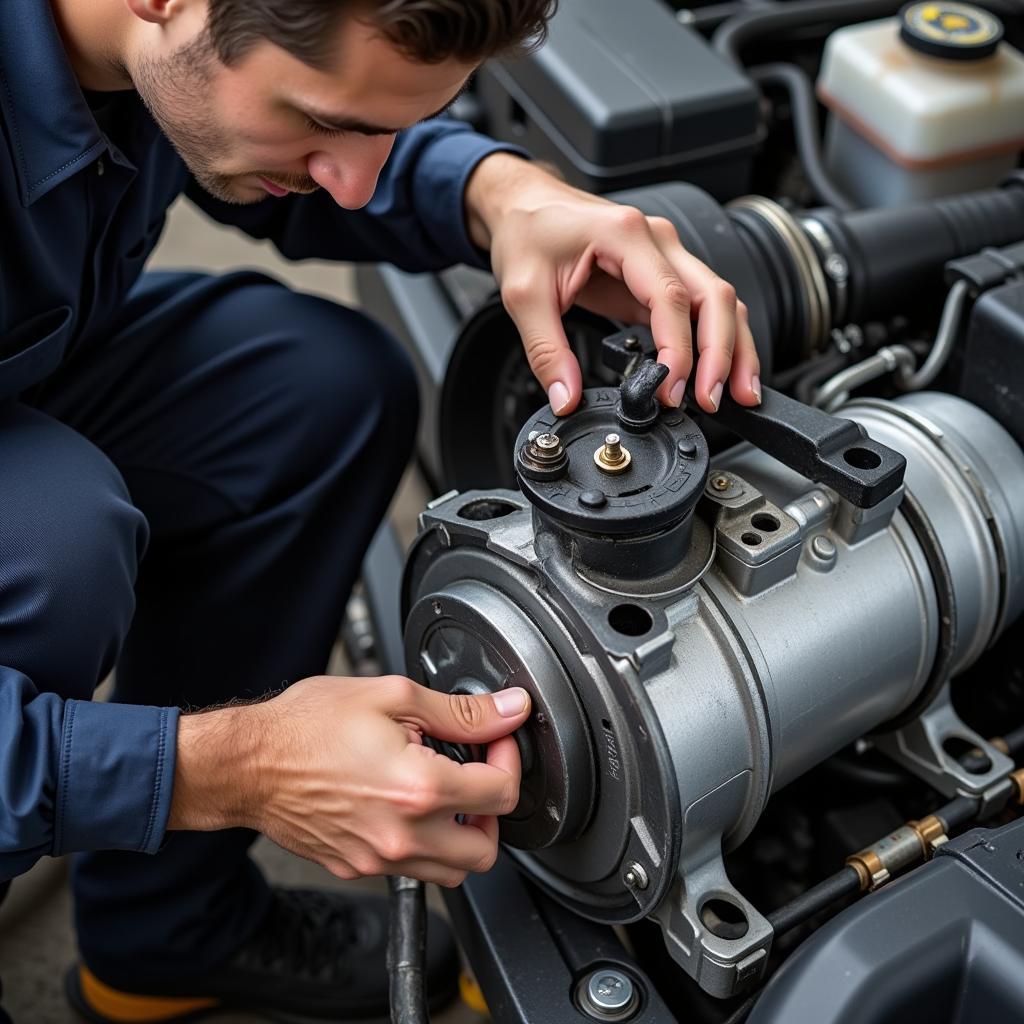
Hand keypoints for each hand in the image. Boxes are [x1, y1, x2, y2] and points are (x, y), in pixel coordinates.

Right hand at [169, 675, 531, 886]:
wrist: (249, 763)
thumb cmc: (308, 726)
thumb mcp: (394, 697)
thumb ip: (462, 711)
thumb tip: (509, 710)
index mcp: (419, 790)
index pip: (502, 793)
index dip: (509, 759)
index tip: (496, 741)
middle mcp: (403, 836)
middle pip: (485, 851)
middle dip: (493, 810)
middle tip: (477, 774)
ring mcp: (378, 860)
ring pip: (451, 872)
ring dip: (462, 835)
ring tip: (445, 792)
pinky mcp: (357, 867)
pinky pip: (409, 870)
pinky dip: (422, 844)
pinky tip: (405, 804)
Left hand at [465, 154, 761, 415]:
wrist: (523, 204)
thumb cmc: (527, 231)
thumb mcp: (523, 295)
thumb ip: (546, 351)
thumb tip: (567, 396)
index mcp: (625, 235)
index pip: (671, 297)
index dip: (678, 350)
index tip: (672, 389)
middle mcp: (657, 241)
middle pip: (714, 296)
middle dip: (722, 353)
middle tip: (710, 400)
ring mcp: (665, 256)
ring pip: (719, 301)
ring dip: (733, 349)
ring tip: (737, 394)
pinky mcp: (660, 276)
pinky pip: (700, 309)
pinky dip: (716, 341)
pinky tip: (717, 373)